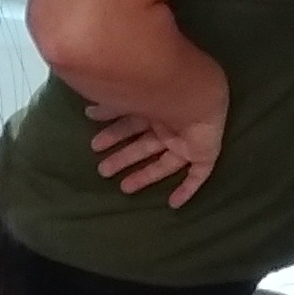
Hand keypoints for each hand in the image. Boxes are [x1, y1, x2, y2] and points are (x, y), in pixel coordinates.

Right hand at [86, 85, 226, 208]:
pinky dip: (187, 189)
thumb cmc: (153, 91)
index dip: (113, 135)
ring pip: (164, 163)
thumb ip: (107, 106)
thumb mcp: (123, 97)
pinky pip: (198, 174)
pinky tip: (174, 204)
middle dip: (123, 158)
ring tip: (124, 188)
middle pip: (143, 146)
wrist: (190, 90)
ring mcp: (187, 140)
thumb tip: (89, 111)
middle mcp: (169, 123)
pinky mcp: (204, 153)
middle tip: (103, 170)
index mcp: (152, 107)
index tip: (95, 146)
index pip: (129, 123)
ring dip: (144, 176)